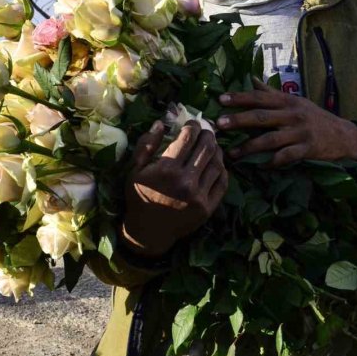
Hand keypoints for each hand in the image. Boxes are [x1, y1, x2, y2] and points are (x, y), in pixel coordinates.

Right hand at [120, 120, 227, 257]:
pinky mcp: (208, 208)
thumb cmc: (139, 197)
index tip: (192, 123)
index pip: (188, 138)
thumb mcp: (134, 170)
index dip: (193, 126)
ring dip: (217, 149)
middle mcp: (186, 181)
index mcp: (167, 169)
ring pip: (217, 163)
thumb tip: (160, 122)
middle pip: (206, 147)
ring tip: (212, 145)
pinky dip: (222, 169)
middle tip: (205, 130)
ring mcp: (199, 196)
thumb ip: (146, 144)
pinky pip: (222, 183)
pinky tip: (217, 164)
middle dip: (207, 134)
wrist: (148, 232)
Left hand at [216, 79, 356, 167]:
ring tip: (232, 153)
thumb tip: (250, 79)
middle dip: (239, 120)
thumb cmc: (314, 117)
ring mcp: (300, 132)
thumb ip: (271, 93)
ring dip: (249, 147)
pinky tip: (260, 167)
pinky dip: (272, 162)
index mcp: (287, 101)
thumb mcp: (295, 101)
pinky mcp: (307, 149)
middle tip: (219, 124)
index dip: (239, 98)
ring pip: (270, 139)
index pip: (259, 97)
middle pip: (261, 116)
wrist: (344, 134)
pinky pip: (286, 157)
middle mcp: (292, 114)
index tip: (220, 99)